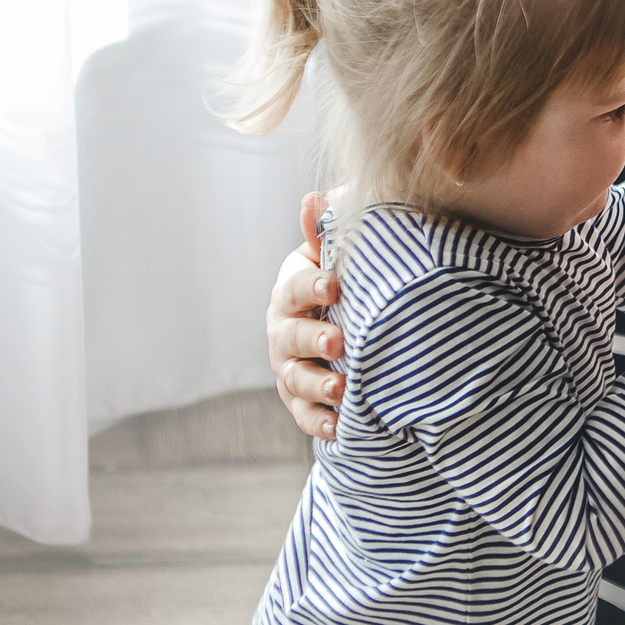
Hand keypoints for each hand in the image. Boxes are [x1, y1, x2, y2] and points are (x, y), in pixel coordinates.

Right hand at [268, 193, 343, 439]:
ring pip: (295, 378)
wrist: (338, 328)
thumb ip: (324, 232)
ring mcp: (288, 367)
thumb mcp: (331, 257)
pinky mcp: (300, 400)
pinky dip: (320, 423)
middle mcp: (283, 330)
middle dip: (312, 340)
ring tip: (341, 390)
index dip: (312, 285)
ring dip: (316, 386)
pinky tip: (339, 427)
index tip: (334, 285)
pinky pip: (304, 415)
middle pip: (291, 337)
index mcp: (290, 291)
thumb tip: (315, 197)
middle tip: (337, 343)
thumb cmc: (337, 286)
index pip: (295, 286)